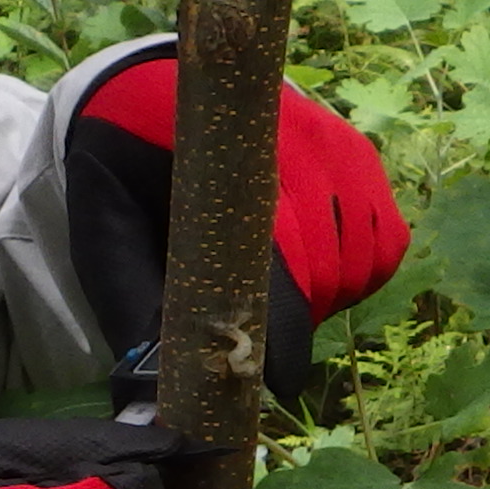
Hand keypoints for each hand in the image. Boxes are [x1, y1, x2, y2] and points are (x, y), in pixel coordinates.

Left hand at [63, 45, 408, 410]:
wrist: (153, 91)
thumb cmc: (123, 168)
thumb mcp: (104, 231)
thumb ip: (130, 304)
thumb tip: (151, 397)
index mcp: (216, 143)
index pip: (273, 246)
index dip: (282, 324)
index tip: (278, 382)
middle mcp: (293, 130)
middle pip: (324, 262)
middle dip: (295, 320)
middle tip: (255, 343)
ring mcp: (334, 139)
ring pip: (362, 258)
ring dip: (326, 300)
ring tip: (274, 303)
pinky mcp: (359, 154)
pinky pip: (385, 241)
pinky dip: (357, 274)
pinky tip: (311, 277)